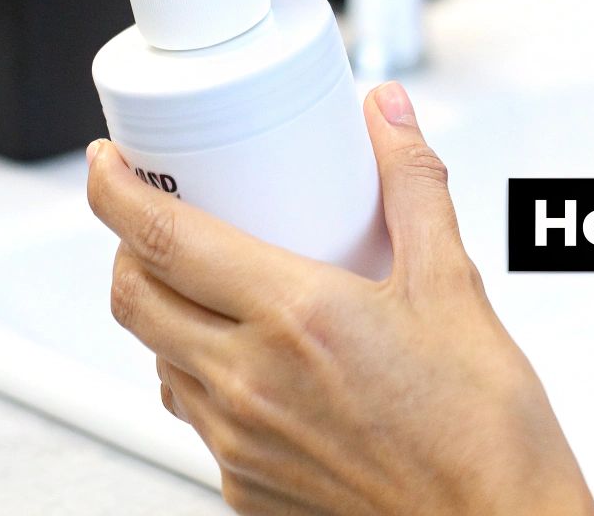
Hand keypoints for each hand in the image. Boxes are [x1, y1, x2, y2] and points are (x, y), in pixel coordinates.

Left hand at [87, 81, 593, 514]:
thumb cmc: (483, 433)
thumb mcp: (453, 287)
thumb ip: (412, 186)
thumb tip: (386, 115)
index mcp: (295, 318)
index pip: (160, 239)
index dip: (115, 190)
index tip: (110, 162)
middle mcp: (250, 383)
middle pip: (133, 298)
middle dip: (125, 246)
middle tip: (151, 213)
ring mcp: (240, 443)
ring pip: (157, 359)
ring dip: (162, 313)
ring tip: (204, 283)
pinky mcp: (245, 488)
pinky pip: (194, 416)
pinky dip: (198, 374)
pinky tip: (248, 358)